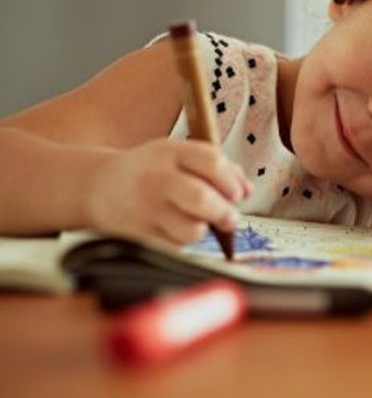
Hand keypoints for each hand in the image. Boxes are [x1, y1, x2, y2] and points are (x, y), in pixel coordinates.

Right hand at [84, 139, 251, 245]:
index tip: (237, 194)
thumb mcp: (179, 157)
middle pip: (201, 197)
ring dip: (202, 230)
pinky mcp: (136, 234)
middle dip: (224, 212)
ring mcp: (143, 207)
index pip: (211, 161)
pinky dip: (183, 243)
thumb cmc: (151, 172)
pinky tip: (174, 231)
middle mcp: (155, 177)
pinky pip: (175, 246)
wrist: (98, 187)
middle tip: (229, 218)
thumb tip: (247, 190)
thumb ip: (217, 168)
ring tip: (195, 222)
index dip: (231, 181)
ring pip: (192, 229)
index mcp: (169, 151)